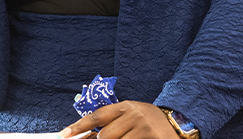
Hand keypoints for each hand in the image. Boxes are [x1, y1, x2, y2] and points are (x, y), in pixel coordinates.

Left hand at [60, 101, 177, 138]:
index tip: (64, 135)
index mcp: (126, 106)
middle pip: (105, 135)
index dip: (78, 127)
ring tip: (129, 138)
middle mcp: (134, 115)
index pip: (97, 116)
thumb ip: (112, 122)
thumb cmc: (149, 122)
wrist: (178, 124)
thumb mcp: (131, 115)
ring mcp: (144, 129)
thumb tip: (87, 136)